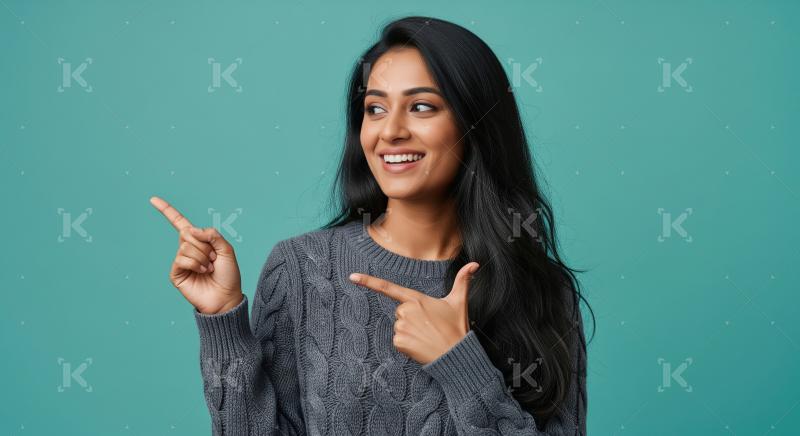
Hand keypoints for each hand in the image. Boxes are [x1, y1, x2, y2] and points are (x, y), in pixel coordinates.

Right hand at [150, 196, 242, 314]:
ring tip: (209, 267)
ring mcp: (180, 261)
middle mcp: (187, 249)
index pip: (180, 223)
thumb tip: (190, 229)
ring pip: (185, 246)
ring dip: (202, 256)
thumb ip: (212, 234)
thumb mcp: (226, 250)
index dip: (167, 211)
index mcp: (199, 241)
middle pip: (187, 233)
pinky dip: (195, 263)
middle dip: (204, 244)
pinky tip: (202, 272)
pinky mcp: (176, 273)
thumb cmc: (228, 275)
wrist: (226, 297)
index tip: (152, 199)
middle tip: (213, 258)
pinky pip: (181, 259)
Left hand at [348, 262, 479, 364]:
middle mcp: (406, 311)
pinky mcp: (400, 342)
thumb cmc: (456, 327)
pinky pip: (398, 341)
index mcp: (417, 299)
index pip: (389, 287)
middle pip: (400, 311)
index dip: (369, 281)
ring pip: (399, 327)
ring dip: (410, 332)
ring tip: (427, 336)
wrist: (456, 354)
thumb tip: (475, 265)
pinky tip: (421, 345)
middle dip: (412, 318)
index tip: (352, 276)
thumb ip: (463, 281)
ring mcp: (402, 327)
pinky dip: (407, 344)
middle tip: (430, 326)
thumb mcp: (459, 302)